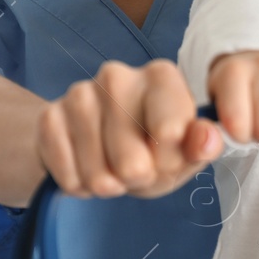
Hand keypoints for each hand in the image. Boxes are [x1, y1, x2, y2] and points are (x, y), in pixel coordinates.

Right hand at [37, 60, 222, 199]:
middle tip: (136, 169)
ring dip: (107, 184)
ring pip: (98, 173)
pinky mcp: (49, 116)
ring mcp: (79, 93)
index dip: (170, 162)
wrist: (90, 143)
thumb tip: (209, 140)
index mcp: (161, 75)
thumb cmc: (147, 146)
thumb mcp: (182, 152)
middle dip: (137, 178)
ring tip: (110, 168)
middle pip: (133, 161)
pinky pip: (69, 175)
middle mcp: (118, 74)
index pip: (172, 132)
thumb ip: (201, 146)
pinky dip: (79, 184)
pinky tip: (84, 167)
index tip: (168, 159)